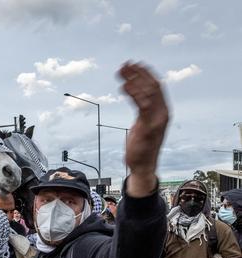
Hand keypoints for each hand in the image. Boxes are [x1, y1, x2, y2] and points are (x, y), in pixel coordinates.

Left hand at [118, 62, 168, 196]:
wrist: (143, 166)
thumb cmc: (141, 145)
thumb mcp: (142, 124)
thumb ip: (143, 110)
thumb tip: (137, 98)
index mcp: (163, 110)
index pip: (156, 85)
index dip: (145, 73)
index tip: (133, 64)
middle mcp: (163, 112)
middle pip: (152, 85)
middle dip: (138, 73)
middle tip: (124, 64)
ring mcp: (157, 119)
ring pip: (148, 92)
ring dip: (134, 80)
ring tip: (121, 72)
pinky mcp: (148, 127)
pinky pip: (142, 105)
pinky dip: (133, 93)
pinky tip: (123, 86)